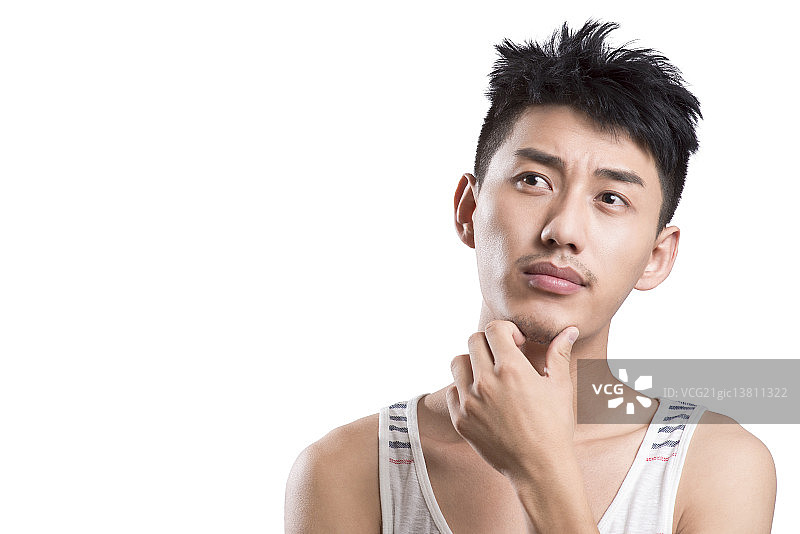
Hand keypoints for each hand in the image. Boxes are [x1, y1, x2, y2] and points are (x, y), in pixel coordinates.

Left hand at [446, 320, 579, 482]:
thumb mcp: (560, 388)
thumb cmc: (554, 428)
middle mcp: (486, 382)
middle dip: (489, 343)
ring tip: (489, 376)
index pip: (494, 329)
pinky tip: (482, 399)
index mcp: (511, 369)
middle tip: (503, 357)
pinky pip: (452, 391)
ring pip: (458, 363)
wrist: (539, 468)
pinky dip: (464, 390)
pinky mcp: (460, 420)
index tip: (517, 344)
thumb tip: (568, 331)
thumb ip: (558, 355)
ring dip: (472, 363)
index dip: (507, 331)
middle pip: (473, 340)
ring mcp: (470, 402)